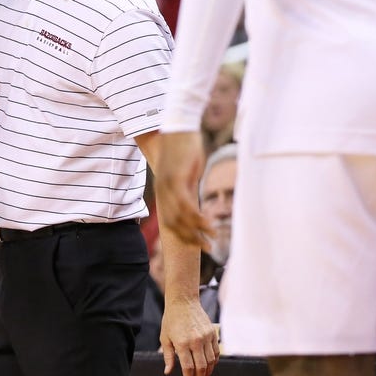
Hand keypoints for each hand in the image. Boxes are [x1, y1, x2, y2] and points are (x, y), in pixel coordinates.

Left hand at [155, 131, 212, 247]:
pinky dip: (196, 217)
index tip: (199, 245)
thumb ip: (188, 191)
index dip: (184, 236)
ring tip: (213, 238)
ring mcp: (167, 186)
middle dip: (191, 239)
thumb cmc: (184, 149)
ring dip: (197, 231)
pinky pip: (185, 204)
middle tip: (208, 248)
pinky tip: (208, 223)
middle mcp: (162, 192)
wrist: (178, 127)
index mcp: (164, 192)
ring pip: (180, 217)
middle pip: (174, 224)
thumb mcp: (186, 175)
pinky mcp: (175, 179)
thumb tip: (194, 205)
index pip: (171, 222)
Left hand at [160, 295, 218, 375]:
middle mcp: (196, 340)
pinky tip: (210, 366)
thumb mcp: (165, 337)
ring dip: (208, 372)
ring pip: (211, 361)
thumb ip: (168, 356)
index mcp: (182, 342)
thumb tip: (168, 372)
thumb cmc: (171, 319)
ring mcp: (206, 337)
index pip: (188, 367)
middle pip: (201, 366)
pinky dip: (214, 361)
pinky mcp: (213, 333)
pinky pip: (216, 352)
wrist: (183, 301)